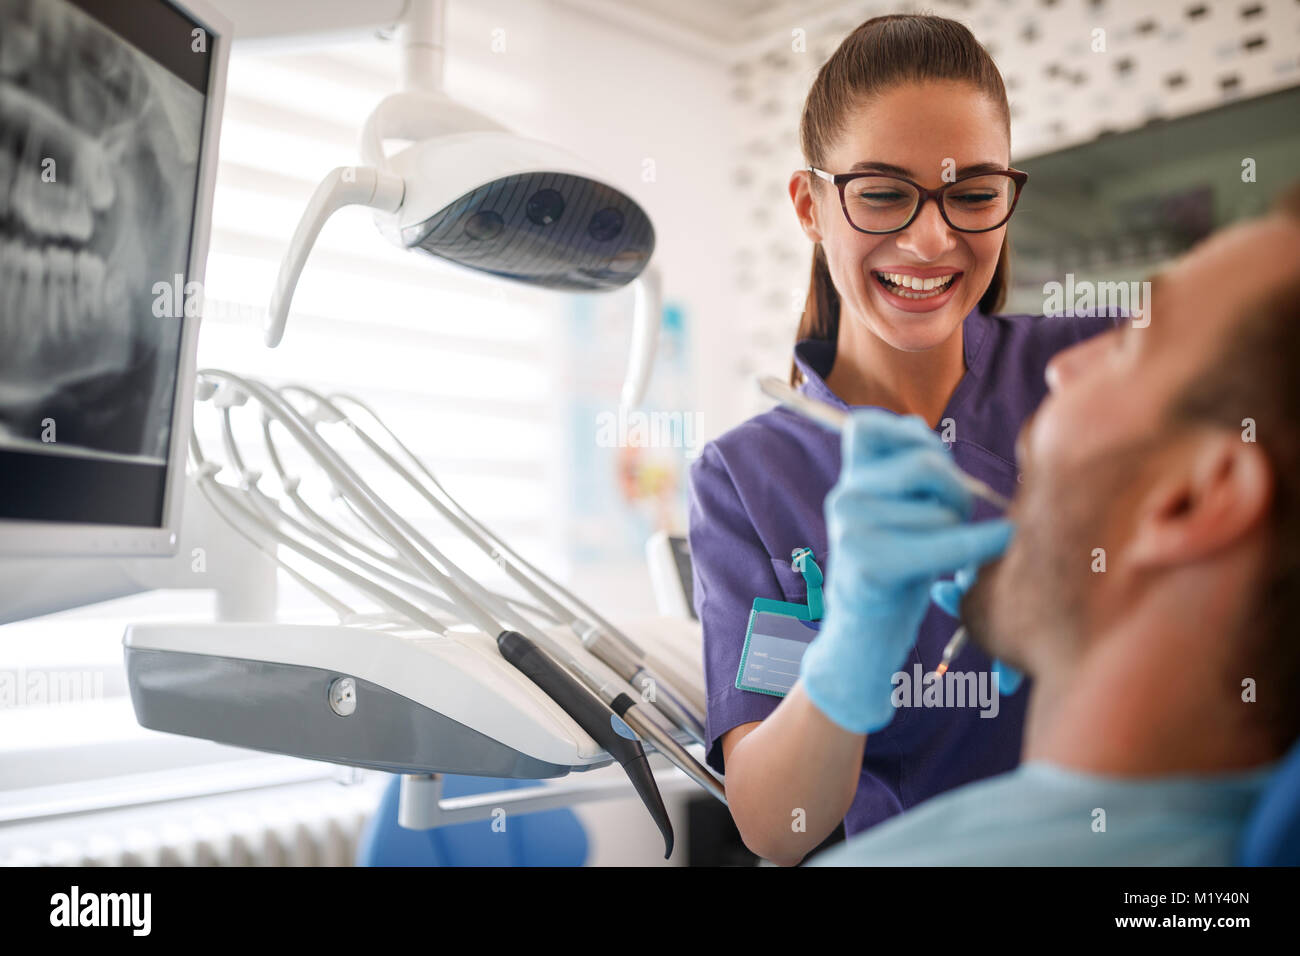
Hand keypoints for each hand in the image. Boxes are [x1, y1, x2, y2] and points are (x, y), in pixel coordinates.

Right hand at [799, 410, 1013, 733]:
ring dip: (961, 531)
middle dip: (957, 489)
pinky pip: (942, 542)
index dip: (912, 435)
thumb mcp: (894, 515)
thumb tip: (932, 444)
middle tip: (960, 517)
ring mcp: (850, 531)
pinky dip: (977, 545)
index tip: (935, 463)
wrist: (862, 641)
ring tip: (945, 555)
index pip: (867, 425)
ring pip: (940, 509)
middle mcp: (842, 498)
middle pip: (924, 465)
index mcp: (849, 480)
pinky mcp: (867, 564)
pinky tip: (997, 544)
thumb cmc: (894, 574)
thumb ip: (906, 475)